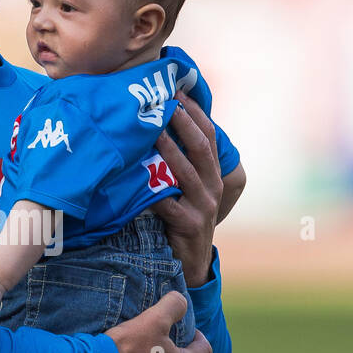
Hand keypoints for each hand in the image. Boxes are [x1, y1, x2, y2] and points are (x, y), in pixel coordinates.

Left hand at [148, 91, 221, 287]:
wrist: (190, 262)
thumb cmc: (182, 218)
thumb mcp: (187, 189)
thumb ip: (178, 163)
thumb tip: (155, 128)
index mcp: (213, 173)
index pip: (209, 135)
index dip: (196, 112)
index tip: (178, 91)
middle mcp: (212, 186)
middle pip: (201, 147)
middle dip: (184, 123)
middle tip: (166, 103)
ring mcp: (203, 206)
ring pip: (186, 171)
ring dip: (169, 149)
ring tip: (152, 131)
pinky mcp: (188, 224)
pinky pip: (168, 204)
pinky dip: (154, 192)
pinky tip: (139, 179)